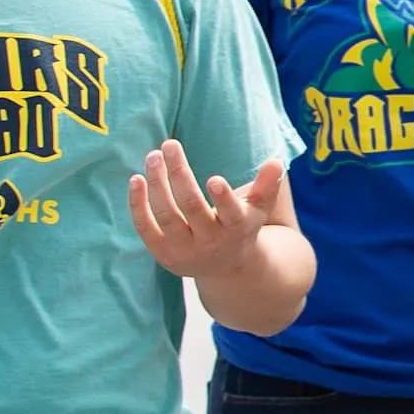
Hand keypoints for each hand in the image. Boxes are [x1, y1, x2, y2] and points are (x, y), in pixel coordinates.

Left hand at [128, 143, 285, 282]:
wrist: (225, 268)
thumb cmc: (241, 227)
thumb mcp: (258, 209)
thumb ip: (267, 186)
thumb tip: (276, 161)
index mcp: (236, 229)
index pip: (230, 214)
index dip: (222, 198)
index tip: (214, 178)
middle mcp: (210, 242)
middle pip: (191, 207)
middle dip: (179, 174)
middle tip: (170, 144)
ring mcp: (184, 250)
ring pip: (166, 214)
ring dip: (157, 183)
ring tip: (153, 156)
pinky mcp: (163, 254)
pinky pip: (146, 227)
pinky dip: (138, 204)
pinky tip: (136, 179)